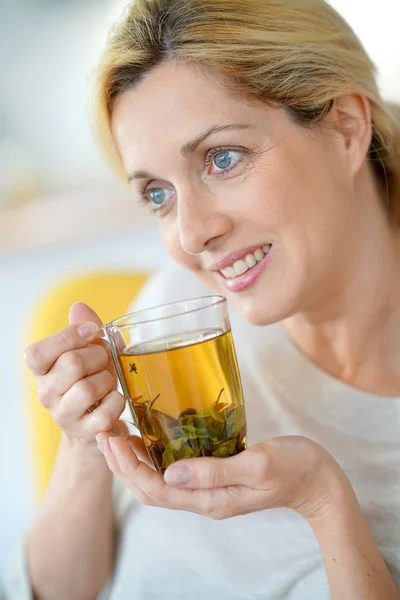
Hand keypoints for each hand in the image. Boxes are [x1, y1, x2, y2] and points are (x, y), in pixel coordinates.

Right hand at [24, 302, 125, 450]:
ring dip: (108, 380)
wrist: (96, 425)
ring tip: (108, 383)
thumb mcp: (88, 351)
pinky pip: (106, 412)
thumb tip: (79, 307)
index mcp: (42, 370)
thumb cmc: (92, 379)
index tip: (92, 332)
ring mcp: (63, 416)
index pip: (37, 353)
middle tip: (104, 361)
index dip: (68, 337)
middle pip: (71, 364)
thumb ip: (84, 328)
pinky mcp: (84, 433)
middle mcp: (46, 393)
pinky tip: (114, 400)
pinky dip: (117, 402)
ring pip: (88, 389)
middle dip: (98, 357)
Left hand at [95, 432, 346, 520]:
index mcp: (211, 499)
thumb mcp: (258, 465)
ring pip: (160, 479)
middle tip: (104, 432)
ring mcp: (210, 489)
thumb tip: (171, 473)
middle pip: (150, 488)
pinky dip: (157, 454)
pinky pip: (176, 470)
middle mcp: (204, 498)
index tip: (111, 439)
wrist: (319, 480)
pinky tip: (152, 435)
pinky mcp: (216, 475)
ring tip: (118, 432)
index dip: (128, 468)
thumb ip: (216, 470)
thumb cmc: (295, 468)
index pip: (156, 491)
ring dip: (135, 459)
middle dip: (122, 464)